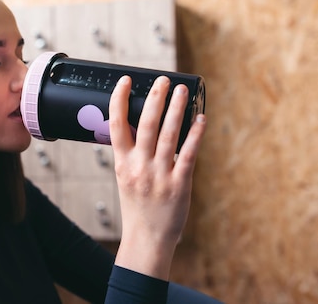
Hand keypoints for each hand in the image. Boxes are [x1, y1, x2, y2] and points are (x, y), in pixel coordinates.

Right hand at [109, 75, 206, 279]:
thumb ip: (132, 154)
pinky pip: (189, 153)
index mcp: (122, 163)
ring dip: (176, 109)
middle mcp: (139, 166)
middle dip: (155, 98)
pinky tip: (201, 119)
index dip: (119, 100)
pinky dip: (196, 134)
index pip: (116, 125)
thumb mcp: (125, 177)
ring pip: (169, 134)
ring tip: (181, 91)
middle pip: (146, 124)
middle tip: (162, 79)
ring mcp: (160, 175)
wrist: (147, 238)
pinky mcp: (180, 184)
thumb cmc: (137, 206)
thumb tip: (142, 125)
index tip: (126, 80)